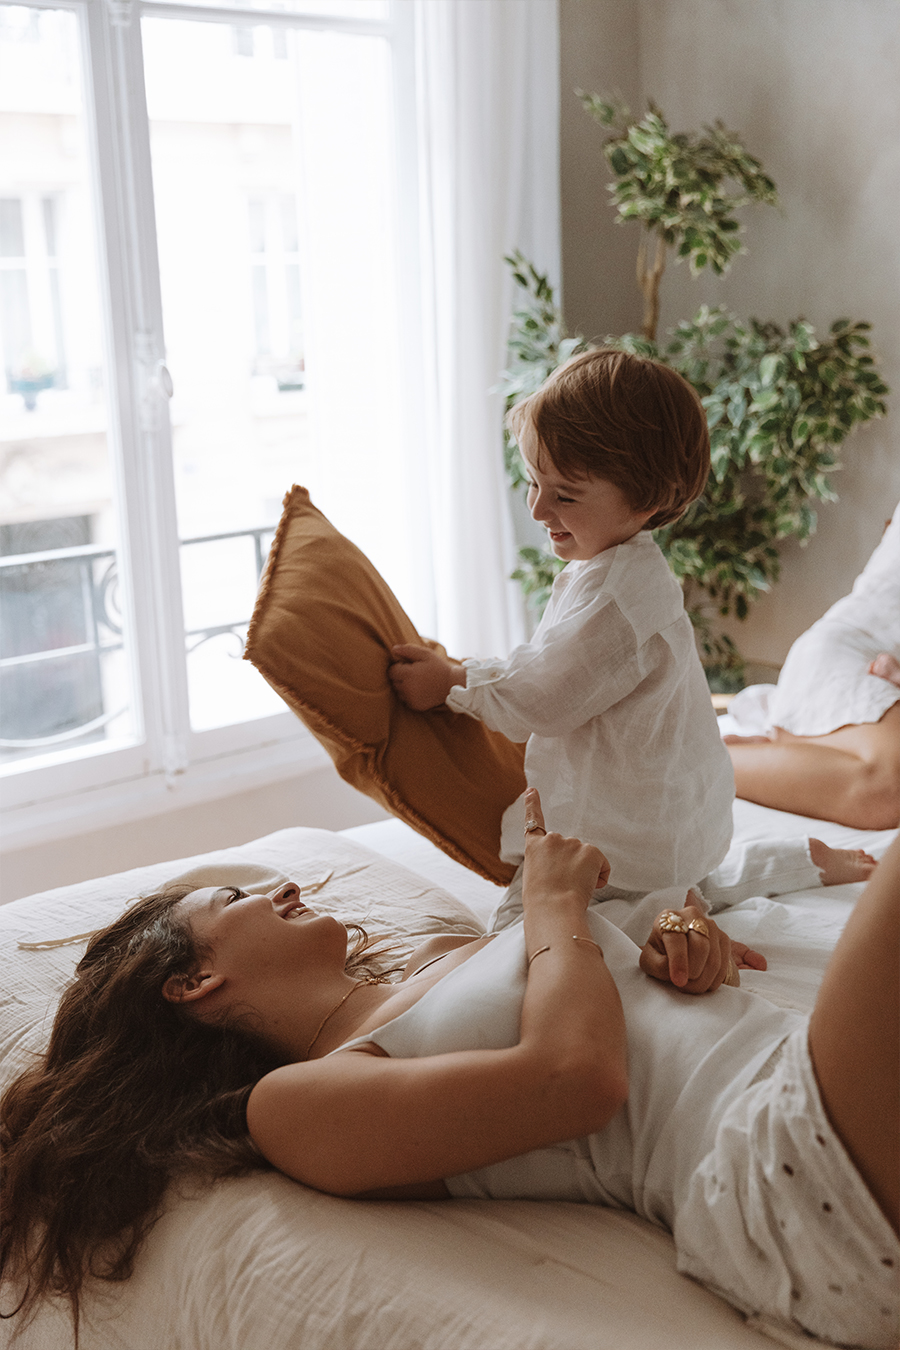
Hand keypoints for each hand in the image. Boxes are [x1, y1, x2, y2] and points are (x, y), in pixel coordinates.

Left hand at [388, 644, 465, 710]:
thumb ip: (408, 650)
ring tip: (418, 682)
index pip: (391, 671)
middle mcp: (407, 688)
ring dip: (404, 686)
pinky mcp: (415, 706)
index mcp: (408, 674)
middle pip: (394, 681)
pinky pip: (405, 699)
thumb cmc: (438, 667)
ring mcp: (411, 699)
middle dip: (401, 676)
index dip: (399, 667)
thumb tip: (393, 649)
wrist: (452, 685)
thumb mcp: (426, 654)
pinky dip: (410, 695)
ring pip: (398, 691)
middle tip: (415, 673)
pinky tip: (421, 690)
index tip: (410, 666)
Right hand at [522, 788, 610, 899]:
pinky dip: (599, 878)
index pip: (533, 822)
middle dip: (572, 867)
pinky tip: (587, 887)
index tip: (531, 790)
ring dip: (585, 873)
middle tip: (562, 887)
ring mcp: (573, 843)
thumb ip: (548, 865)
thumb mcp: (535, 879)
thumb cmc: (542, 904)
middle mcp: (553, 839)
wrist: (553, 910)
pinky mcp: (592, 851)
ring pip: (586, 860)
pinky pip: (602, 866)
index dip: (532, 805)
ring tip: (571, 889)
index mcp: (534, 847)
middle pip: (570, 851)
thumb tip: (568, 872)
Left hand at [639, 897, 764, 992]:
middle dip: (693, 973)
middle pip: (700, 947)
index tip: (678, 982)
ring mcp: (710, 925)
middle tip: (684, 986)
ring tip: (691, 987)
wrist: (672, 945)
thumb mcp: (649, 959)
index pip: (676, 939)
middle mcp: (691, 915)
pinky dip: (715, 979)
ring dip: (704, 979)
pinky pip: (724, 963)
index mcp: (668, 917)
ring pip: (714, 957)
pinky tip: (703, 984)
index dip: (678, 962)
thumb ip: (657, 966)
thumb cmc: (659, 952)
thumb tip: (678, 975)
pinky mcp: (723, 938)